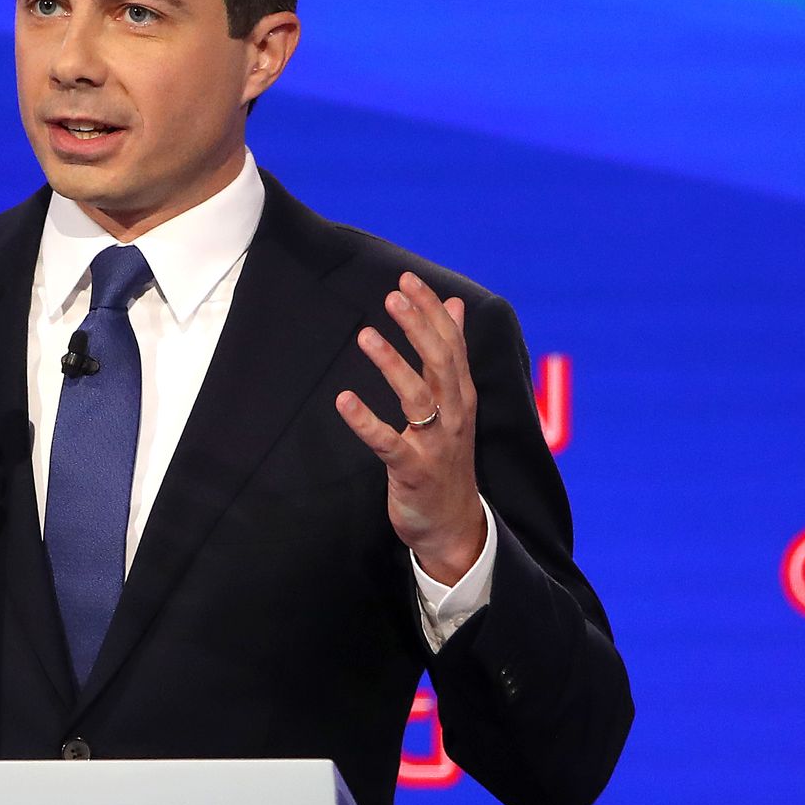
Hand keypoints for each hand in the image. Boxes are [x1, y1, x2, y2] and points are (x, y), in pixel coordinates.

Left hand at [334, 272, 486, 585]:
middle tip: (391, 295)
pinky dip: (365, 421)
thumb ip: (453, 353)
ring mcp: (435, 444)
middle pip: (439, 361)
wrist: (454, 525)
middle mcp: (454, 415)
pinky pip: (387, 442)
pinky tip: (343, 400)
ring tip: (365, 334)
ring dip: (392, 363)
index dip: (431, 310)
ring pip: (417, 396)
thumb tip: (455, 305)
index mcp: (462, 396)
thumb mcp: (456, 403)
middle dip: (417, 326)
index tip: (407, 279)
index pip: (452, 343)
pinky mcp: (412, 470)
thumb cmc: (448, 458)